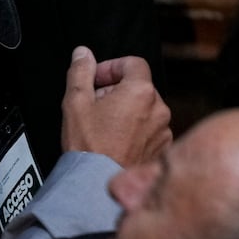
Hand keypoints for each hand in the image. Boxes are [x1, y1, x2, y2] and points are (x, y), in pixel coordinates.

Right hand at [59, 46, 172, 167]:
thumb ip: (81, 72)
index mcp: (141, 91)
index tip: (96, 79)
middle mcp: (159, 107)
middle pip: (139, 86)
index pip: (133, 63)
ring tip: (103, 125)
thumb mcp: (75, 102)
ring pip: (145, 108)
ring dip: (127, 110)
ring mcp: (163, 129)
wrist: (96, 185)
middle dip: (116, 90)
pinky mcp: (162, 147)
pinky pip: (151, 129)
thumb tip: (83, 53)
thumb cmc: (88, 146)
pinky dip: (136, 129)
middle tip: (95, 104)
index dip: (112, 67)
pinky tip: (116, 140)